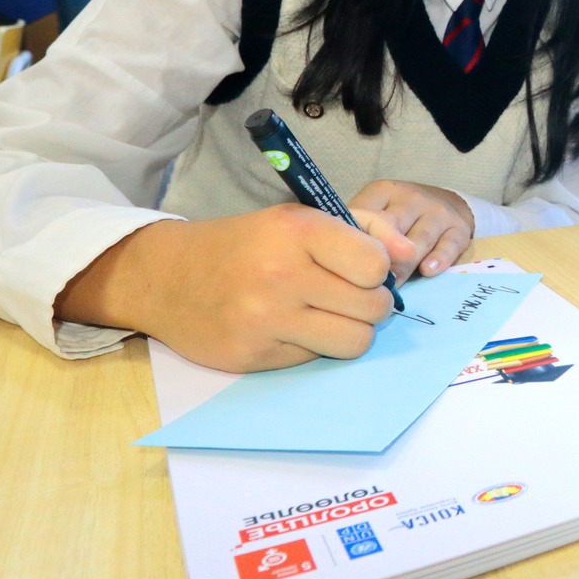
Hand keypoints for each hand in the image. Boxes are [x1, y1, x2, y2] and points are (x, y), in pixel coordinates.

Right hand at [52, 204, 419, 371]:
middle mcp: (281, 275)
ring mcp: (265, 320)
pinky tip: (288, 328)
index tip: (359, 268)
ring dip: (350, 331)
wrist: (166, 277)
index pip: (375, 265)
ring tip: (326, 315)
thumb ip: (365, 229)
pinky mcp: (254, 356)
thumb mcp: (300, 218)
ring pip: (354, 342)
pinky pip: (316, 360)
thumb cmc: (246, 244)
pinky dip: (312, 346)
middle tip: (346, 295)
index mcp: (297, 231)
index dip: (377, 270)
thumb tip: (411, 257)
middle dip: (370, 304)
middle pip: (373, 308)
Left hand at [348, 179, 474, 279]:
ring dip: (404, 265)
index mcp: (383, 192)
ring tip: (393, 285)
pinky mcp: (459, 228)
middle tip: (369, 282)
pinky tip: (427, 270)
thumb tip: (336, 264)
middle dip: (379, 257)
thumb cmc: (400, 216)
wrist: (447, 203)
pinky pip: (449, 244)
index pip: (365, 215)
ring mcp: (437, 211)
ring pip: (418, 240)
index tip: (347, 266)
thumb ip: (359, 232)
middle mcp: (411, 197)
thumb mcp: (377, 213)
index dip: (356, 243)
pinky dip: (438, 258)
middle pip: (391, 228)